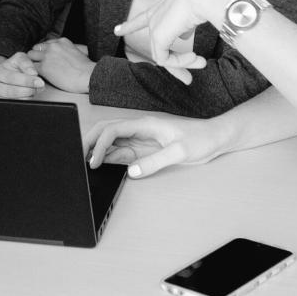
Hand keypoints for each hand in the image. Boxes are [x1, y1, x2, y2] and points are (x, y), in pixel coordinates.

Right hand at [0, 53, 45, 97]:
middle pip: (10, 91)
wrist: (4, 75)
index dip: (26, 80)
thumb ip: (26, 63)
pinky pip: (13, 105)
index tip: (39, 82)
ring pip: (12, 100)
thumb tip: (33, 73)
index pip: (10, 77)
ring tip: (34, 90)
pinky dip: (23, 101)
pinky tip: (28, 96)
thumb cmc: (13, 67)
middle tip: (39, 88)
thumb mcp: (19, 59)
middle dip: (27, 90)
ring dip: (27, 97)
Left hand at [27, 37, 94, 92]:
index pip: (45, 43)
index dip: (43, 52)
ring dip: (32, 63)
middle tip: (39, 64)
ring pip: (30, 56)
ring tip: (36, 70)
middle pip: (35, 48)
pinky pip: (31, 68)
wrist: (89, 76)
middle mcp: (53, 46)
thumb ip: (68, 49)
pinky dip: (32, 72)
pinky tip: (36, 75)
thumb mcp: (79, 51)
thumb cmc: (86, 68)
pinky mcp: (44, 68)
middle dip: (36, 56)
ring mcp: (47, 56)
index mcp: (62, 41)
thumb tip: (65, 52)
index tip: (45, 58)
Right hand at [86, 116, 228, 177]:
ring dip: (97, 150)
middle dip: (89, 142)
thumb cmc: (201, 139)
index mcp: (144, 124)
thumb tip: (132, 171)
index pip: (112, 130)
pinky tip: (102, 165)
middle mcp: (138, 129)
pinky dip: (108, 157)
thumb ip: (155, 161)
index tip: (94, 160)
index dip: (99, 144)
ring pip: (110, 141)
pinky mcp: (143, 149)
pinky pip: (120, 151)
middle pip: (105, 130)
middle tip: (79, 158)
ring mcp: (139, 139)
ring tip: (86, 163)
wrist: (216, 138)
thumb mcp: (180, 152)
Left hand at [114, 0, 250, 83]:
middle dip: (176, 64)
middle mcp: (155, 16)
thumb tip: (182, 37)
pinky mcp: (158, 36)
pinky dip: (181, 62)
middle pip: (158, 46)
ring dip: (183, 64)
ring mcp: (155, 26)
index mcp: (163, 6)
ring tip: (202, 63)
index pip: (141, 18)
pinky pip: (165, 59)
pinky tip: (196, 58)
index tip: (116, 30)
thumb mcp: (194, 10)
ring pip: (161, 55)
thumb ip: (184, 25)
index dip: (129, 25)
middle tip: (188, 80)